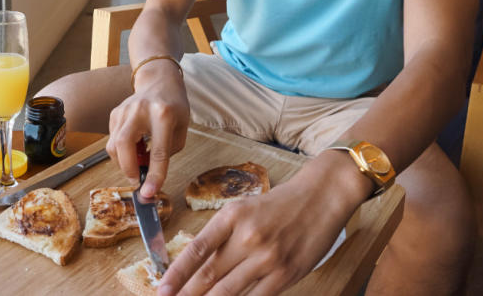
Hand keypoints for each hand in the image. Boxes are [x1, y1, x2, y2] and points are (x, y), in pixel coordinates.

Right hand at [107, 59, 189, 198]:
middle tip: (137, 180)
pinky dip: (122, 151)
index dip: (154, 175)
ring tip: (140, 158)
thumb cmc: (174, 106)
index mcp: (163, 114)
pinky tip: (135, 146)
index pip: (158, 151)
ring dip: (124, 161)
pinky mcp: (114, 114)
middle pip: (123, 145)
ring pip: (113, 146)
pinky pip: (112, 140)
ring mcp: (123, 110)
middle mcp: (139, 110)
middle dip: (128, 169)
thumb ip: (167, 153)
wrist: (159, 81)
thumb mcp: (181, 129)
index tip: (149, 193)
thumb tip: (149, 176)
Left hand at [158, 153, 367, 295]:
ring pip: (229, 291)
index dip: (176, 273)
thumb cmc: (280, 204)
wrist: (321, 197)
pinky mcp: (286, 273)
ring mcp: (267, 257)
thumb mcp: (244, 209)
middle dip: (187, 293)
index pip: (197, 249)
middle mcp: (247, 237)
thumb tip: (198, 265)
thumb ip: (223, 235)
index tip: (161, 288)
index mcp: (232, 216)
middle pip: (209, 274)